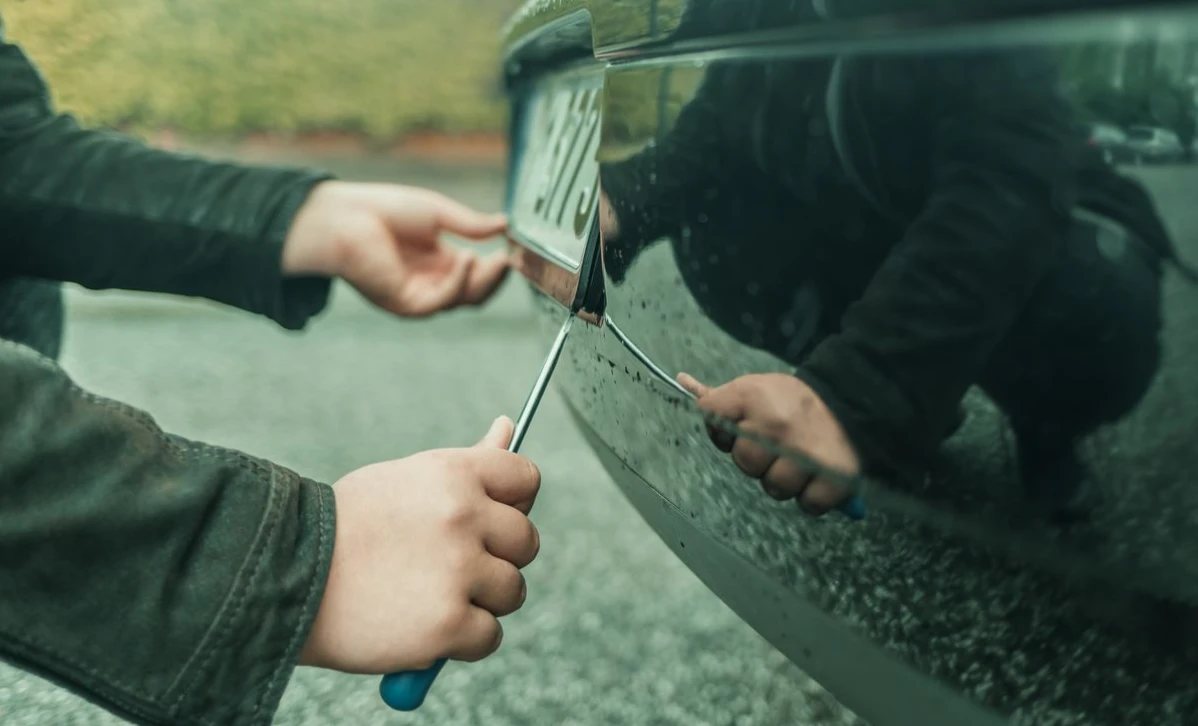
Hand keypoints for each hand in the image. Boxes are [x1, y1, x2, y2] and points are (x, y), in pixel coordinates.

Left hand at [283, 181, 509, 316]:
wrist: (344, 218)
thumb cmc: (383, 210)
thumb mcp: (437, 213)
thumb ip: (470, 225)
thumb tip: (504, 225)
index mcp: (438, 261)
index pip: (477, 273)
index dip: (498, 264)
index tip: (515, 248)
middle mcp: (430, 282)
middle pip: (475, 292)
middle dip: (496, 277)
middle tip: (512, 258)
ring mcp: (419, 296)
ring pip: (463, 300)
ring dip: (484, 280)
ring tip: (499, 258)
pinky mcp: (405, 304)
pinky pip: (442, 300)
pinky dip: (459, 282)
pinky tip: (468, 258)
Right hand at [299, 416, 540, 673]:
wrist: (283, 578)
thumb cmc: (346, 527)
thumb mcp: (405, 479)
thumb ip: (466, 464)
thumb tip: (509, 427)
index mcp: (454, 473)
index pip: (526, 479)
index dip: (513, 504)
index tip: (488, 522)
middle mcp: (463, 516)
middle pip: (526, 541)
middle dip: (497, 558)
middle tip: (451, 567)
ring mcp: (458, 571)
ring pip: (512, 591)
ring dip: (481, 602)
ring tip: (427, 596)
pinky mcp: (449, 624)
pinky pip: (489, 636)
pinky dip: (461, 642)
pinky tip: (422, 627)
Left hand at [678, 372, 859, 515]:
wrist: (853, 401)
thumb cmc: (793, 401)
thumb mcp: (756, 387)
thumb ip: (721, 397)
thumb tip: (681, 379)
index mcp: (753, 397)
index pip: (711, 418)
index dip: (723, 430)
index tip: (743, 426)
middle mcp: (777, 426)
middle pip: (745, 464)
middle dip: (758, 459)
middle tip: (779, 445)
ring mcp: (806, 456)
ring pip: (775, 489)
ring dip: (786, 480)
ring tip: (800, 460)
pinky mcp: (835, 479)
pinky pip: (808, 505)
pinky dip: (813, 497)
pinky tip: (818, 476)